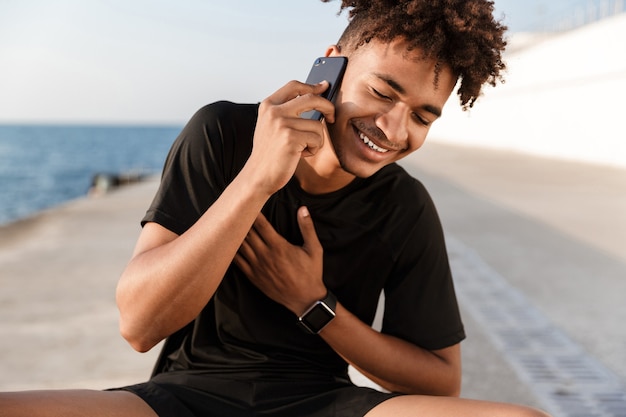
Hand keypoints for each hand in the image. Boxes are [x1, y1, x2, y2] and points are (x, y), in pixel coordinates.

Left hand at [234, 206, 326, 315]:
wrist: (304, 300)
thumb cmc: (311, 273)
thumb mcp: (314, 249)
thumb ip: (307, 228)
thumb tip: (303, 209)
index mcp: (279, 247)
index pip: (261, 225)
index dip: (253, 212)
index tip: (248, 202)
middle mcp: (265, 256)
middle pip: (247, 233)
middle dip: (241, 220)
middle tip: (234, 208)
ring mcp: (257, 267)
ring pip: (240, 246)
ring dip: (234, 234)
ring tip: (228, 222)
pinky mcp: (253, 277)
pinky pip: (237, 262)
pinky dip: (231, 251)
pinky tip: (227, 243)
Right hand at [242, 81, 334, 195]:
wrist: (259, 175)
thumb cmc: (270, 153)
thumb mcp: (272, 126)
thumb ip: (287, 110)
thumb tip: (314, 96)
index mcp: (268, 105)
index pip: (294, 86)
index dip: (312, 86)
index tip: (324, 87)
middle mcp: (274, 111)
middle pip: (311, 98)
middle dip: (327, 107)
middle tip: (332, 117)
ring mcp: (282, 124)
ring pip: (317, 125)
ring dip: (316, 140)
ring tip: (302, 148)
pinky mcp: (290, 138)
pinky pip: (317, 138)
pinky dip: (313, 149)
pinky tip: (301, 154)